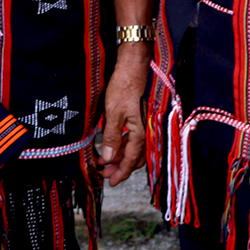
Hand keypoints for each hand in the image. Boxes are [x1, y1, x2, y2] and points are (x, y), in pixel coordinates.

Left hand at [96, 45, 149, 184]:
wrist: (133, 68)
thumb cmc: (124, 87)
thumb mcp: (113, 114)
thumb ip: (112, 137)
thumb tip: (108, 157)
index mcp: (141, 133)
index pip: (132, 160)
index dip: (121, 173)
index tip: (110, 181)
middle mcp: (145, 132)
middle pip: (135, 158)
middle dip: (120, 167)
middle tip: (105, 172)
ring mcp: (143, 126)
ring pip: (134, 149)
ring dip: (120, 156)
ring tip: (104, 160)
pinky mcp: (139, 119)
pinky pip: (133, 138)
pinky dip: (122, 145)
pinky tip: (112, 144)